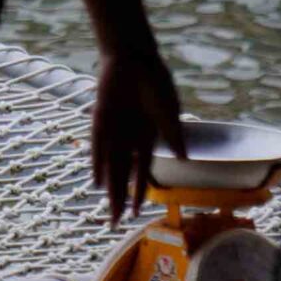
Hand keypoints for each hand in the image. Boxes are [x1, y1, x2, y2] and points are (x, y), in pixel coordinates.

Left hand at [91, 45, 186, 223]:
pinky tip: (96, 181)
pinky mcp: (100, 120)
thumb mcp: (168, 110)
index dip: (137, 193)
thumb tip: (184, 157)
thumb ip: (172, 134)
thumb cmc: (154, 81)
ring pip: (110, 166)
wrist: (134, 57)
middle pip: (122, 175)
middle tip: (114, 223)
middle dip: (118, 199)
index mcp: (147, 136)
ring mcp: (113, 130)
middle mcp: (128, 138)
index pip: (141, 172)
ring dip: (109, 189)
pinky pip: (98, 146)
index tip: (136, 213)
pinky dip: (97, 164)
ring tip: (107, 211)